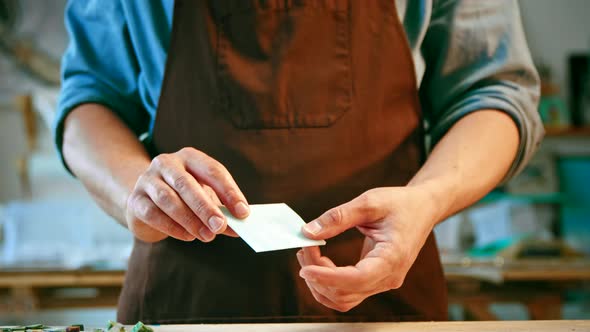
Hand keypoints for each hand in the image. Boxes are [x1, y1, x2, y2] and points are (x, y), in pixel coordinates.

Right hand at [125, 147, 249, 242]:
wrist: (145, 201)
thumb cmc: (183, 197)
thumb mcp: (205, 198)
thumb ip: (221, 212)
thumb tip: (239, 228)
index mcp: (190, 157)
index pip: (212, 171)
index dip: (229, 192)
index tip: (243, 212)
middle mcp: (167, 163)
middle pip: (187, 184)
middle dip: (206, 207)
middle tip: (220, 226)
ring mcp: (147, 180)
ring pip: (168, 199)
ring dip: (190, 219)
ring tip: (207, 236)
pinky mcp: (135, 200)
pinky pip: (153, 213)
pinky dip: (172, 227)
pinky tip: (188, 237)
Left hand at [297, 186, 439, 311]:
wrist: (422, 209)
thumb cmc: (400, 204)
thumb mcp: (369, 202)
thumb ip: (338, 217)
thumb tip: (308, 232)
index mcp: (393, 257)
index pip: (356, 279)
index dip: (327, 277)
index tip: (305, 268)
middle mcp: (389, 277)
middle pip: (345, 293)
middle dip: (318, 275)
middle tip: (305, 248)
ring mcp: (383, 282)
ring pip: (343, 299)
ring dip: (320, 282)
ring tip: (309, 254)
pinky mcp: (375, 280)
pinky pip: (347, 293)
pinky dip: (328, 283)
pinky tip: (319, 262)